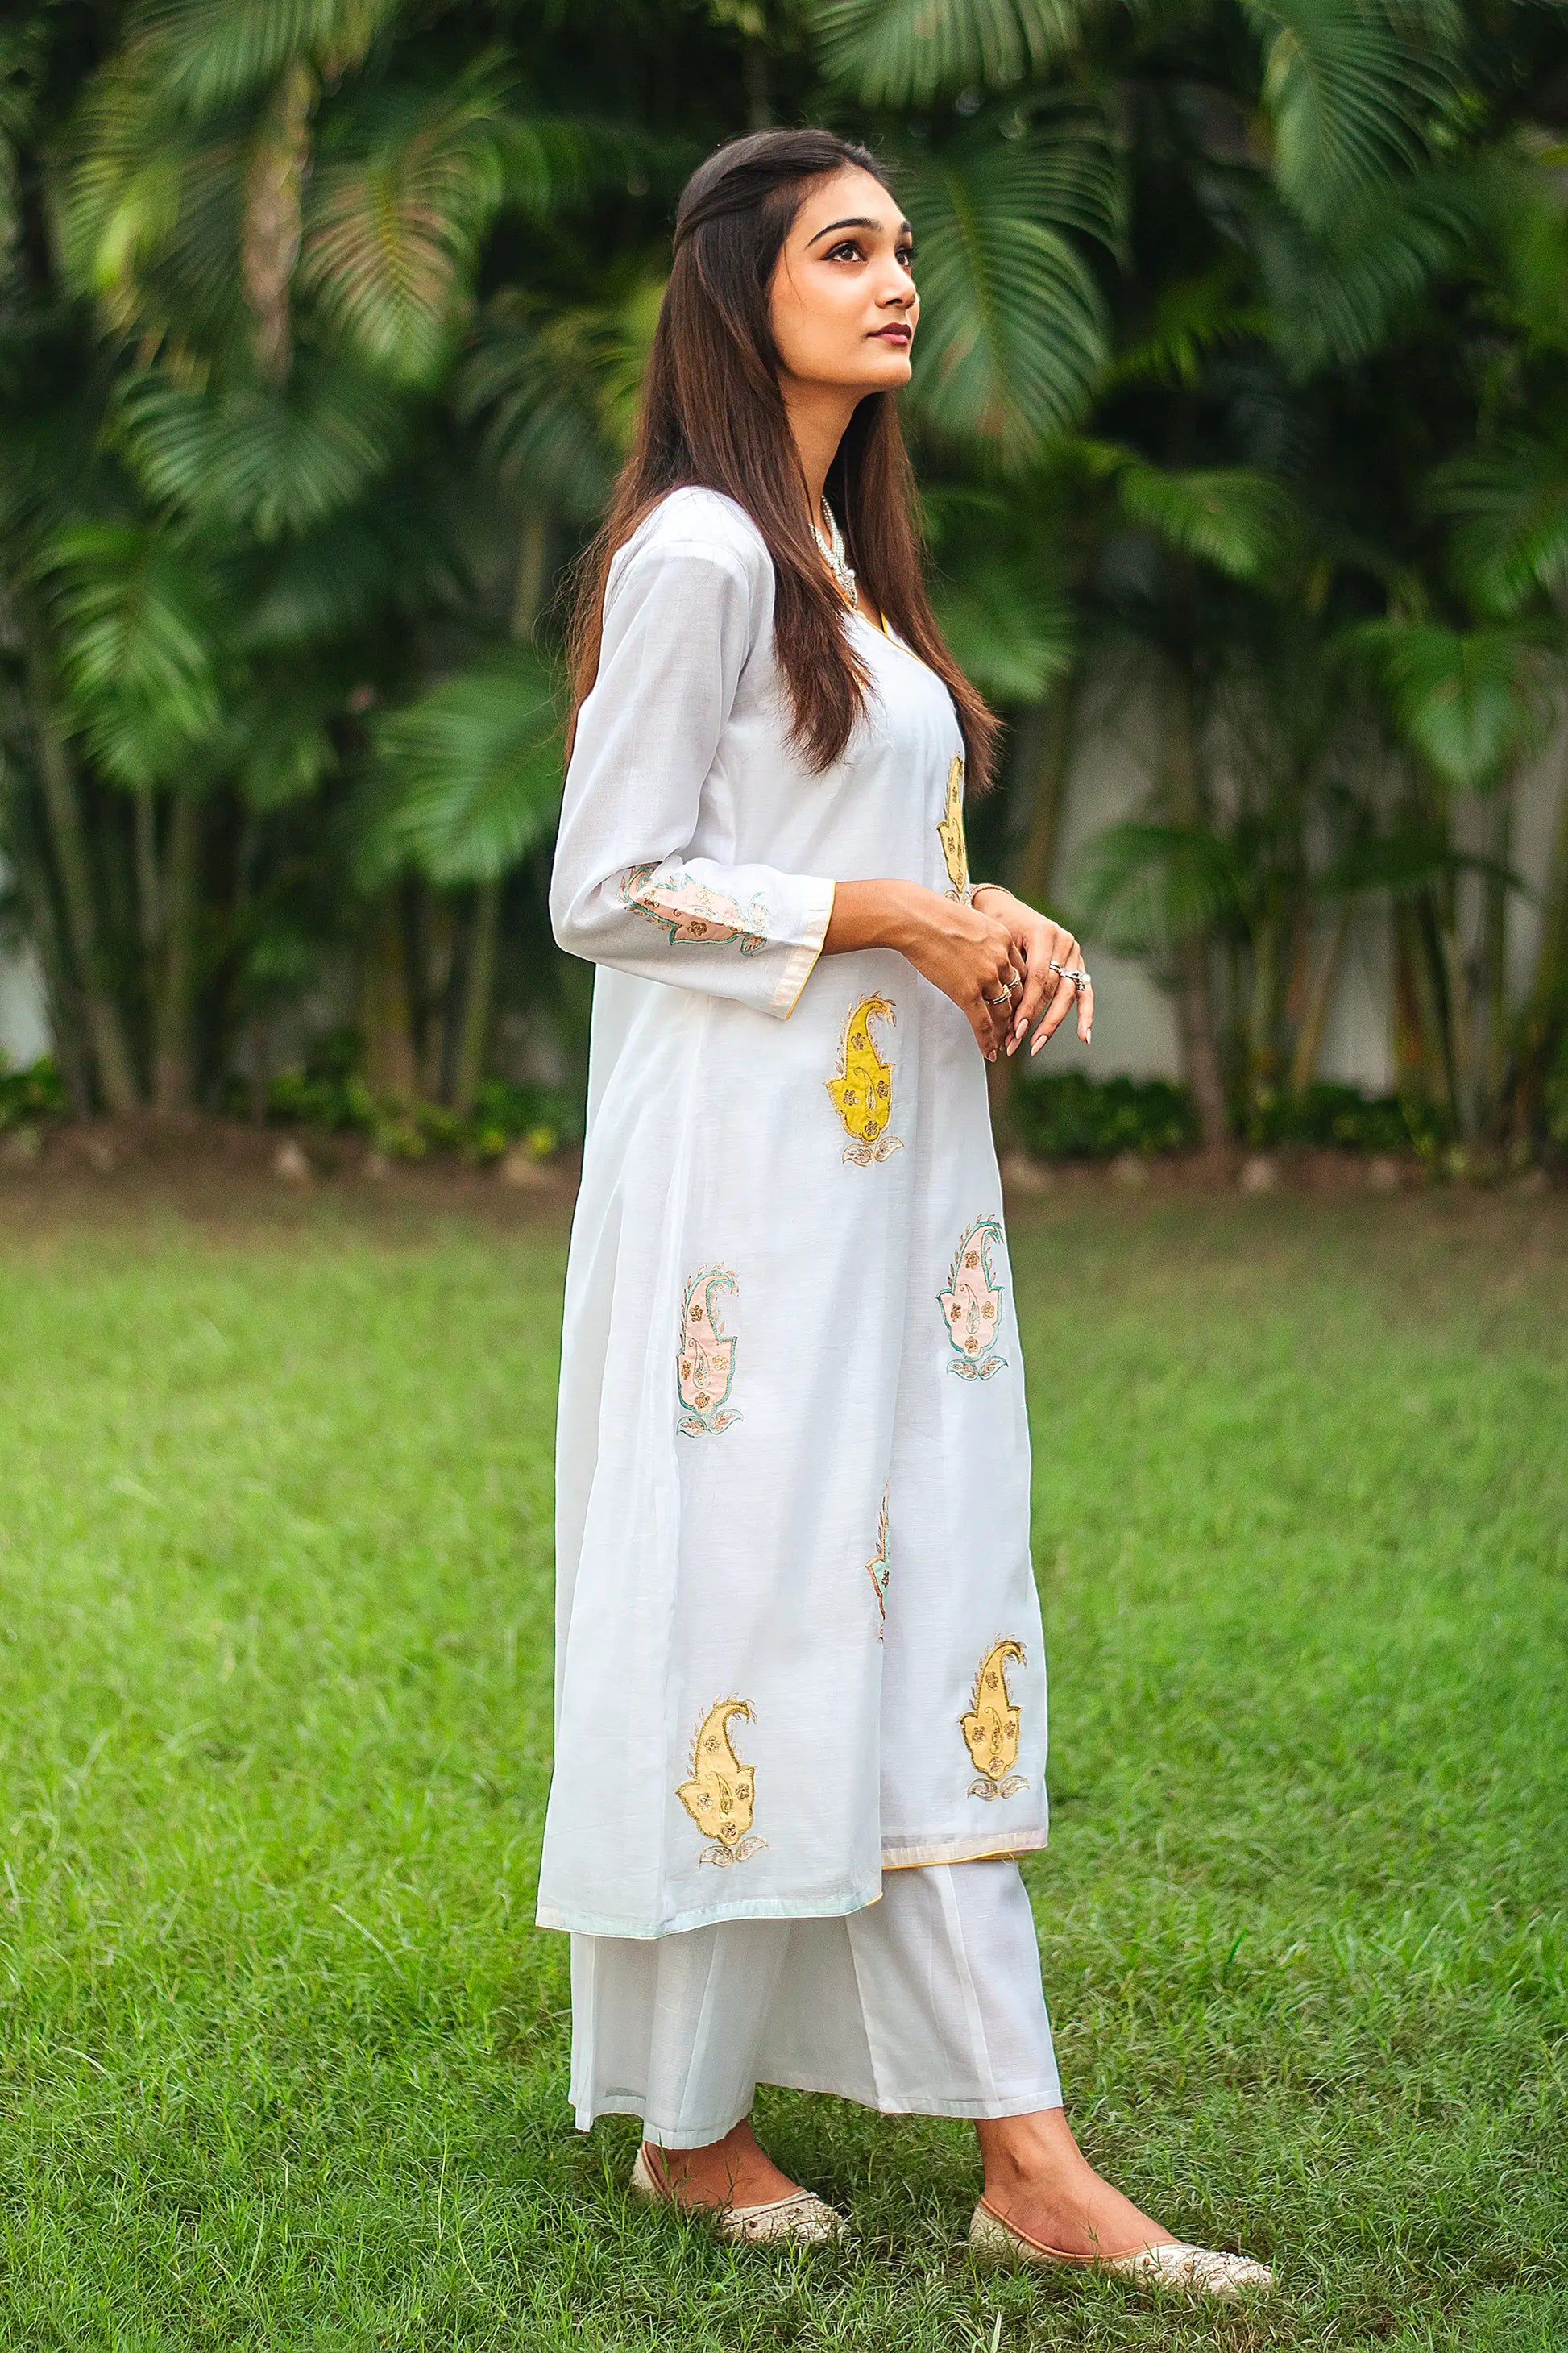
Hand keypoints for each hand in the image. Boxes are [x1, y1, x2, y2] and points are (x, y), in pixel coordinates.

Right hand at [823, 880, 1030, 1058]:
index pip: (1021, 972)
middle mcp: (1001, 959)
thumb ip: (982, 939)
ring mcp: (986, 977)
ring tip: (1003, 1043)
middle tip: (1014, 1029)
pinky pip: (982, 1023)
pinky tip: (990, 1053)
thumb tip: (975, 948)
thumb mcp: (971, 921)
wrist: (917, 918)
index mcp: (1005, 939)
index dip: (1020, 991)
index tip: (1017, 1003)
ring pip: (1002, 1011)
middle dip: (1016, 1014)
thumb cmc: (935, 915)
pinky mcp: (967, 992)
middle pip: (1016, 994)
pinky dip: (987, 1041)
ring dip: (1003, 1030)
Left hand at [969, 886, 1092, 1056]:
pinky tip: (1084, 1036)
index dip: (1028, 1006)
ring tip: (1037, 1045)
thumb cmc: (995, 925)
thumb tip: (1004, 1014)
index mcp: (1044, 933)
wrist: (1003, 908)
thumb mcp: (999, 943)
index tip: (1015, 1029)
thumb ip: (1009, 972)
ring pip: (1067, 995)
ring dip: (1052, 1023)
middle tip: (1017, 1042)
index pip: (1039, 978)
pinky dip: (1085, 1014)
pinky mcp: (1077, 963)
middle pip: (1054, 989)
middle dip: (1036, 1019)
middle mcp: (1064, 942)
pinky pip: (1083, 992)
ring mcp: (1074, 952)